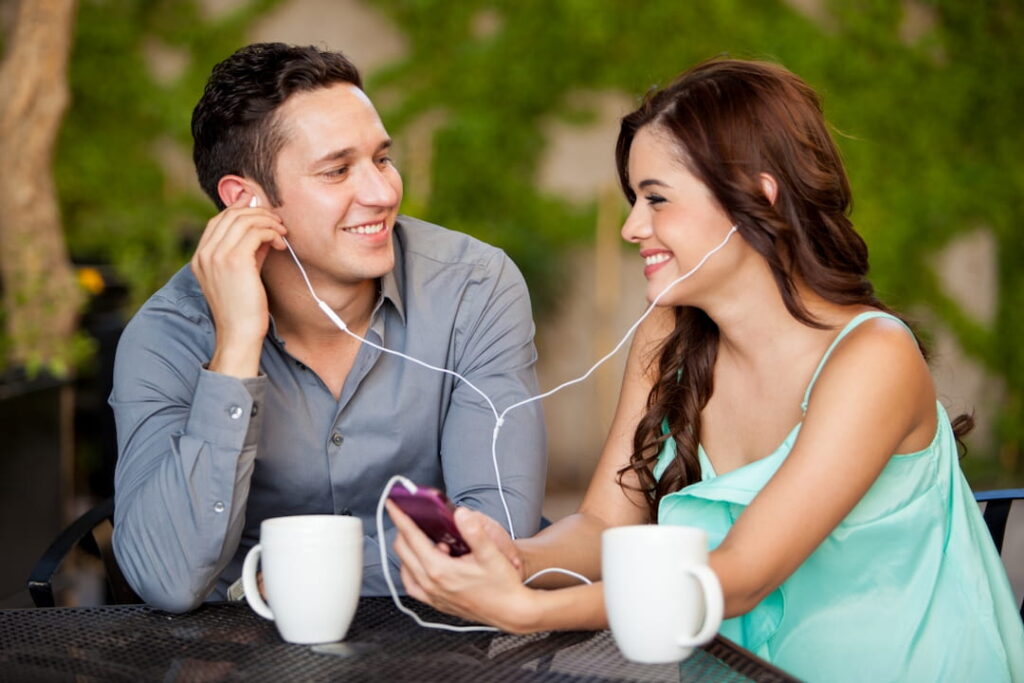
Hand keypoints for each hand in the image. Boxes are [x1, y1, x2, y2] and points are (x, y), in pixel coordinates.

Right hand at [190, 194, 286, 376]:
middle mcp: (205, 254)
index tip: (258, 206)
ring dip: (268, 222)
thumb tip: (265, 228)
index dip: (239, 208)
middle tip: (277, 221)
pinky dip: (272, 233)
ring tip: (282, 233)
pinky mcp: (234, 261)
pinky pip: (256, 232)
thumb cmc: (244, 308)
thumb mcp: (243, 273)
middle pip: (230, 215)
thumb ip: (249, 250)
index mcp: (201, 257)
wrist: (239, 334)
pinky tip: (281, 244)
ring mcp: (216, 256)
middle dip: (258, 212)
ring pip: (244, 220)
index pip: (218, 220)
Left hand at [387, 502, 537, 633]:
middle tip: (407, 516)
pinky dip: (411, 569)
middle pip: (403, 551)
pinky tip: (422, 563)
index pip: (412, 537)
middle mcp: (431, 584)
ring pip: (405, 568)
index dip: (400, 518)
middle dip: (402, 530)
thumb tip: (460, 513)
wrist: (511, 612)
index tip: (392, 504)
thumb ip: (474, 532)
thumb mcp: (492, 554)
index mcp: (440, 569)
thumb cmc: (502, 585)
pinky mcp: (436, 603)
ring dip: (407, 550)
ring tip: (420, 538)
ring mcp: (432, 596)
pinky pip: (412, 585)